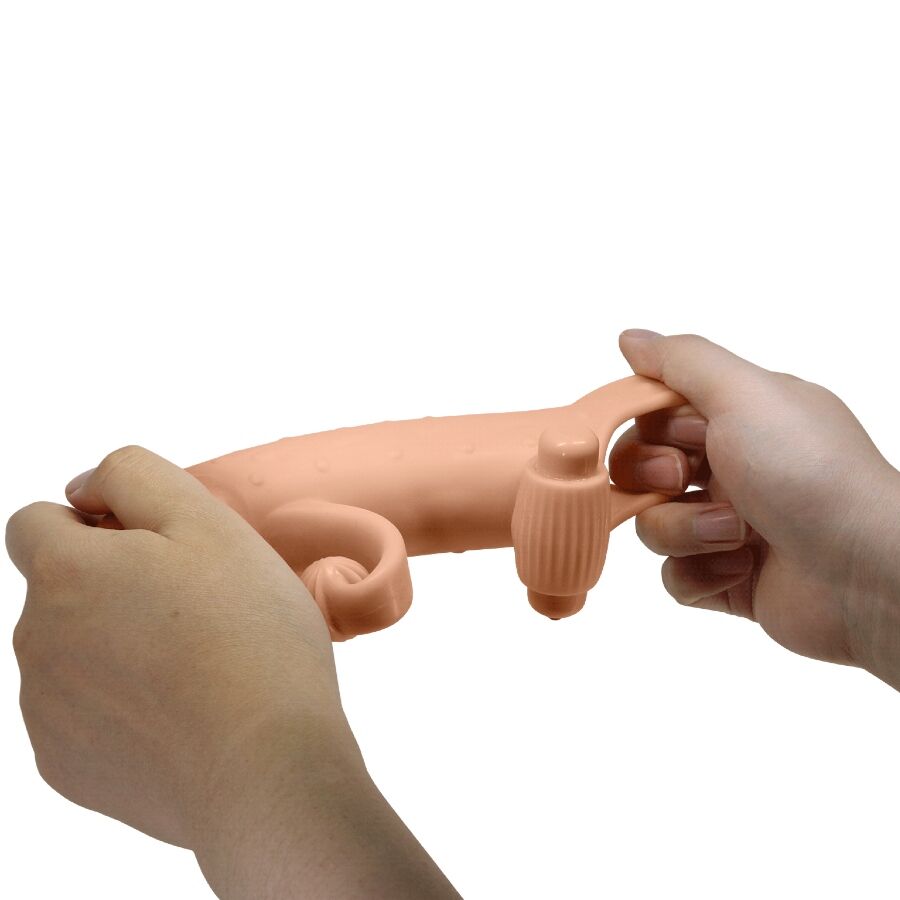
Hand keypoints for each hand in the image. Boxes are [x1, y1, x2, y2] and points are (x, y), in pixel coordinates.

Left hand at [6, 446, 457, 897]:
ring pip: (69, 650)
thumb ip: (135, 476)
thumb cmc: (250, 636)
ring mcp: (44, 710)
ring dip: (114, 643)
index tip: (154, 548)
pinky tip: (178, 712)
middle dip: (110, 585)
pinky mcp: (63, 766)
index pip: (35, 520)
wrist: (265, 765)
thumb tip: (84, 487)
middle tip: (192, 608)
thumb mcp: (209, 520)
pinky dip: (118, 704)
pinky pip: (81, 712)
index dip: (94, 522)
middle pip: (57, 589)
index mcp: (65, 572)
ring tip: (192, 664)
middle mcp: (35, 639)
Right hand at [609, 331, 899, 689]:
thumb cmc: (813, 473)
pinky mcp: (726, 578)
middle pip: (641, 469)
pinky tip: (742, 567)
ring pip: (653, 524)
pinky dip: (699, 574)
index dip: (645, 425)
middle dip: (654, 478)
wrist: (864, 570)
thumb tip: (632, 337)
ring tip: (735, 535)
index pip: (656, 412)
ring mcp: (726, 526)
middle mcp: (730, 468)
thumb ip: (683, 360)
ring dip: (685, 530)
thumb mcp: (746, 394)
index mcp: (737, 419)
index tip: (660, 435)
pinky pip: (674, 576)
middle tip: (686, 480)